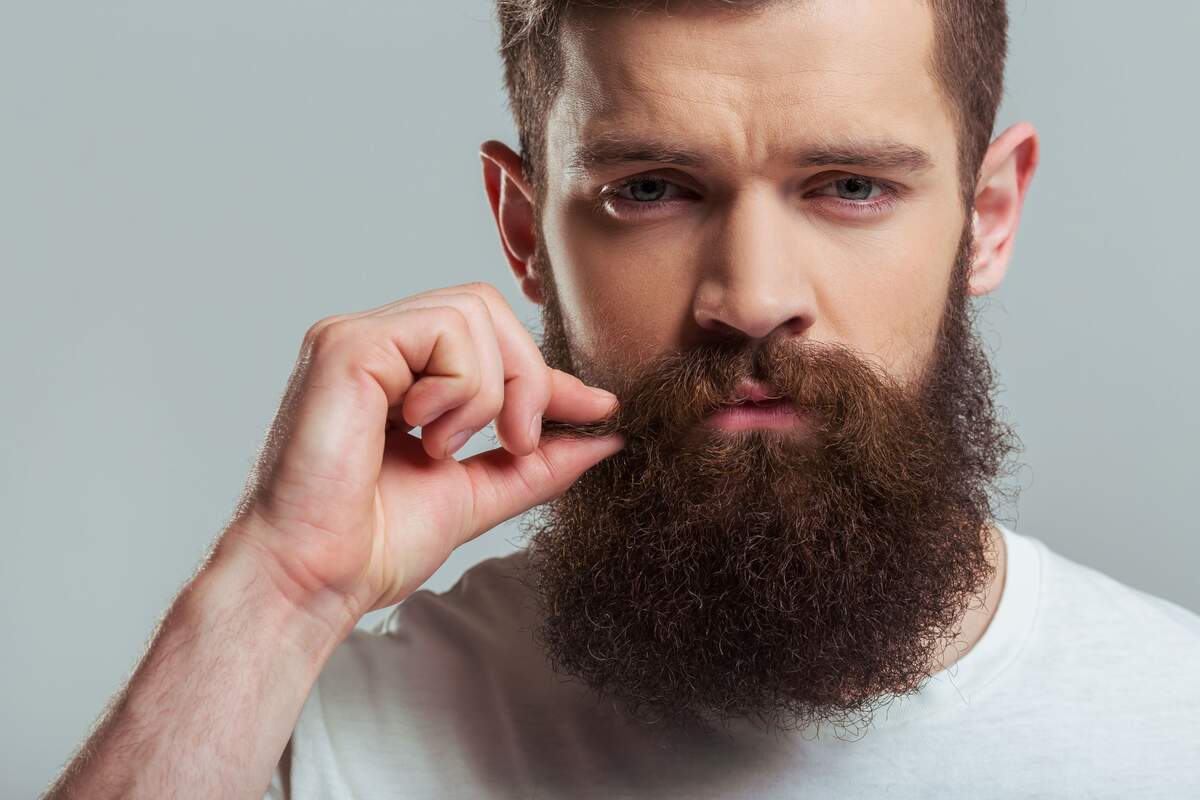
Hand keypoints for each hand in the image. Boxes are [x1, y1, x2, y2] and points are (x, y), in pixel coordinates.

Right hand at [217, 281, 622, 634]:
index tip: (600, 410)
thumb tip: (607, 435)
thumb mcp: (478, 491)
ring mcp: (357, 338)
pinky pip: (444, 329)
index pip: (489, 338)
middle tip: (515, 443)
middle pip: (487, 308)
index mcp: (398, 372)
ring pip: (472, 312)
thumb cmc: (373, 544)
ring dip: (489, 390)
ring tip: (447, 447)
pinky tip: (424, 435)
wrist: (316, 581)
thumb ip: (537, 460)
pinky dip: (460, 387)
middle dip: (526, 378)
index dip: (547, 373)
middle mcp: (375, 344)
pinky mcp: (348, 346)